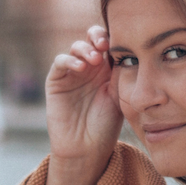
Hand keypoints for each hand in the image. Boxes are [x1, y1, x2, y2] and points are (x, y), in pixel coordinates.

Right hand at [37, 26, 122, 184]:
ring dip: (85, 49)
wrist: (87, 148)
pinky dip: (70, 60)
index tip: (123, 42)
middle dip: (98, 36)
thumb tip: (129, 47)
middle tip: (105, 44)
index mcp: (107, 68)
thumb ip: (121, 71)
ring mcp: (72, 72)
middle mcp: (89, 67)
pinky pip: (60, 62)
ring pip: (76, 47)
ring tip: (95, 60)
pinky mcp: (56, 81)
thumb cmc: (107, 125)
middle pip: (91, 39)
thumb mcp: (120, 95)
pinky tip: (81, 67)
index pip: (109, 43)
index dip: (114, 37)